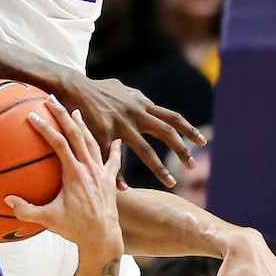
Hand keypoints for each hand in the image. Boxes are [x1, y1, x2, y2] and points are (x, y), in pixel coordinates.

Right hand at [6, 101, 122, 259]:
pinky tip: (116, 139)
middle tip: (52, 99)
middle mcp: (89, 168)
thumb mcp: (48, 220)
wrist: (103, 239)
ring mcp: (101, 173)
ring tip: (76, 111)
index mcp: (74, 174)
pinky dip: (114, 148)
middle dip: (63, 115)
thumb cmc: (75, 229)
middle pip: (76, 134)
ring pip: (93, 142)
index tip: (32, 115)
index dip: (45, 128)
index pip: (58, 143)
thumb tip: (7, 200)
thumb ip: (26, 210)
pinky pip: (113, 160)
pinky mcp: (110, 180)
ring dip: (84, 125)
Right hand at [55, 71, 205, 188]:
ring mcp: (121, 124)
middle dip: (182, 150)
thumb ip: (135, 97)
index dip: (189, 130)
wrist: (73, 87)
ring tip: (172, 183)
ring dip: (160, 168)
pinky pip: (114, 158)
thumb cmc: (97, 89)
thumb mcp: (121, 89)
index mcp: (142, 105)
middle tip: (192, 166)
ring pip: (146, 150)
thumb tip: (144, 100)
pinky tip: (124, 188)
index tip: (203, 142)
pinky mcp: (104, 133)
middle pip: (166, 133)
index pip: (172, 117)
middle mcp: (136, 114)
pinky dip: (119, 175)